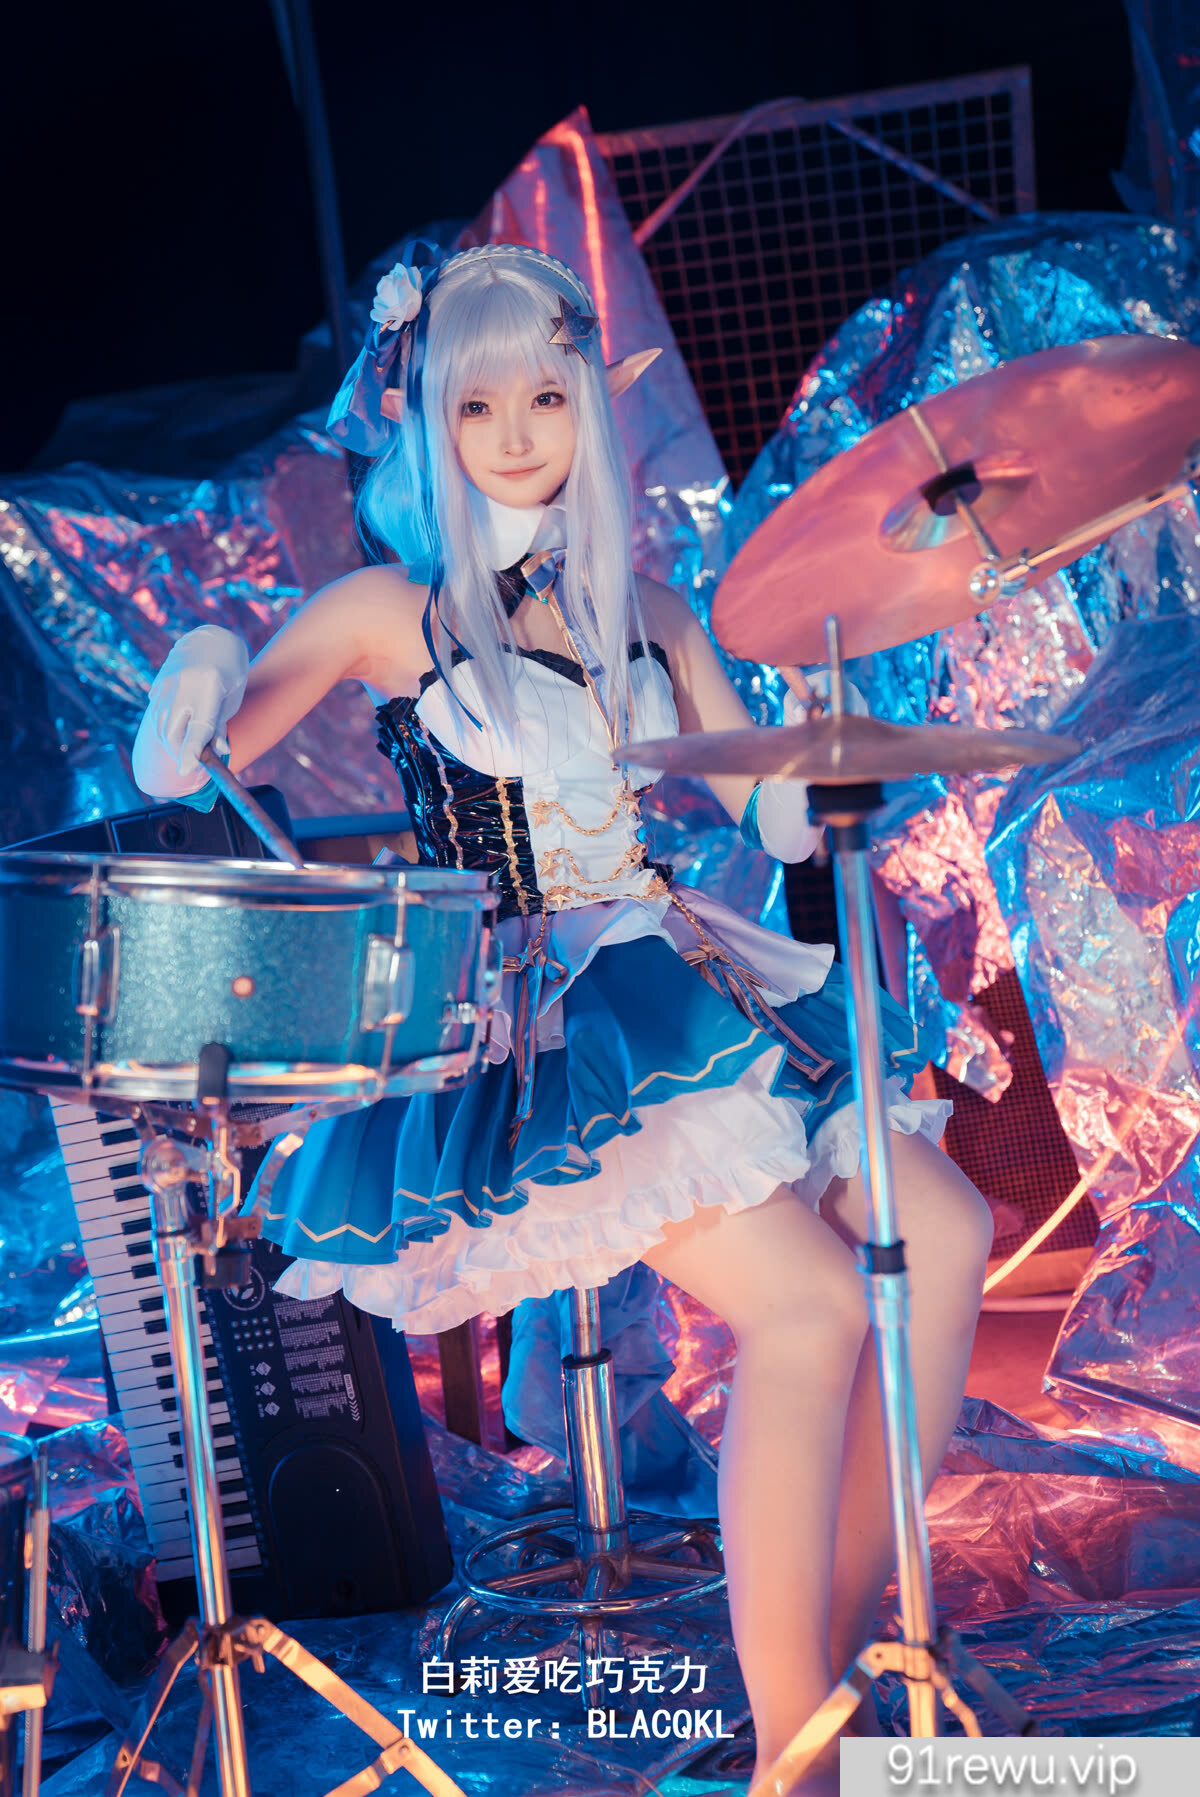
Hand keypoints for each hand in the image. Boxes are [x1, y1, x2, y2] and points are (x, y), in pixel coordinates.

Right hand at [132, 626, 248, 797]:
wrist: (215, 638)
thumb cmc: (231, 671)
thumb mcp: (232, 699)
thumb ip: (220, 725)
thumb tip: (217, 752)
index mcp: (210, 687)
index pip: (198, 728)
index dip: (190, 752)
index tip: (185, 771)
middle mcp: (185, 684)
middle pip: (172, 731)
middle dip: (179, 752)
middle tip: (189, 762)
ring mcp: (168, 681)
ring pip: (161, 723)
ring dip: (170, 740)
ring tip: (184, 745)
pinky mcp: (160, 680)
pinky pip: (157, 710)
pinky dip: (164, 723)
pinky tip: (177, 723)